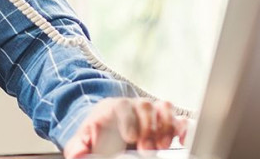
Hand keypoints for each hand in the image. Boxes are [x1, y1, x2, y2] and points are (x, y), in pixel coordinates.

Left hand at [62, 98, 186, 157]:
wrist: (106, 128)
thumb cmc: (95, 135)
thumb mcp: (82, 141)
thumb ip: (78, 149)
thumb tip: (76, 157)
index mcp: (114, 108)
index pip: (124, 106)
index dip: (130, 120)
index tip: (130, 137)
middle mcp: (135, 106)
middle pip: (146, 106)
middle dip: (149, 128)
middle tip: (146, 149)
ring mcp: (152, 112)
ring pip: (164, 108)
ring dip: (166, 127)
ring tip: (161, 145)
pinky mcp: (165, 122)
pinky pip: (179, 118)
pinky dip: (183, 127)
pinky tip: (181, 140)